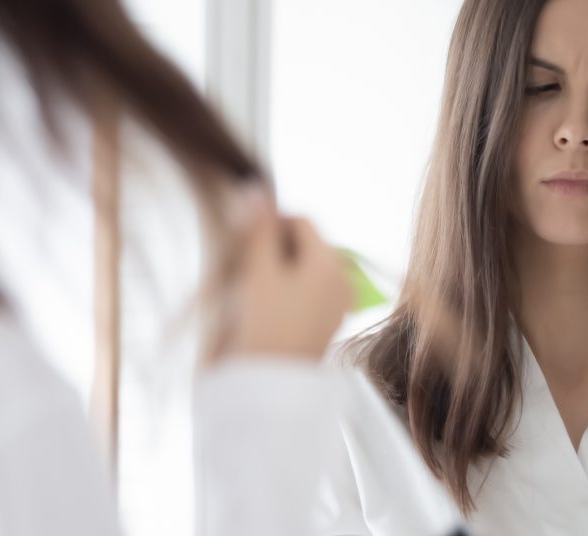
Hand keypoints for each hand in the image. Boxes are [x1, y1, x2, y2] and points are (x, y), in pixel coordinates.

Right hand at [218, 192, 352, 360]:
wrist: (271, 387)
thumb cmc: (264, 328)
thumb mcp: (258, 273)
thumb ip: (258, 229)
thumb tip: (257, 188)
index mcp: (331, 262)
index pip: (302, 220)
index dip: (271, 221)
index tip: (243, 242)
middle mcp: (343, 279)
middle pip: (307, 243)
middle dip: (276, 246)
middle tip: (247, 267)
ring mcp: (340, 302)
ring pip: (307, 266)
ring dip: (280, 267)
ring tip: (255, 288)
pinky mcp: (329, 321)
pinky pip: (310, 289)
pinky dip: (289, 287)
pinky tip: (268, 306)